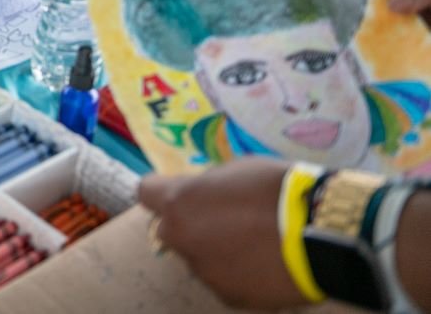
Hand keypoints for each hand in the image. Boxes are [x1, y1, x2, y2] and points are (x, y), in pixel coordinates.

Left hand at [138, 159, 303, 308]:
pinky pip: (224, 280)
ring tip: (254, 244)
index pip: (146, 193)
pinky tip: (264, 263)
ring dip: (215, 250)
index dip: (161, 191)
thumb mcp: (235, 171)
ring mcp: (203, 270)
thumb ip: (206, 187)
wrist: (320, 234)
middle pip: (170, 230)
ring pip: (199, 257)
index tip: (179, 192)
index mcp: (178, 202)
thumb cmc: (277, 191)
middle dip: (188, 225)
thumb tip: (200, 195)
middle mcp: (181, 238)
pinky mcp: (227, 295)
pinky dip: (237, 273)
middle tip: (224, 220)